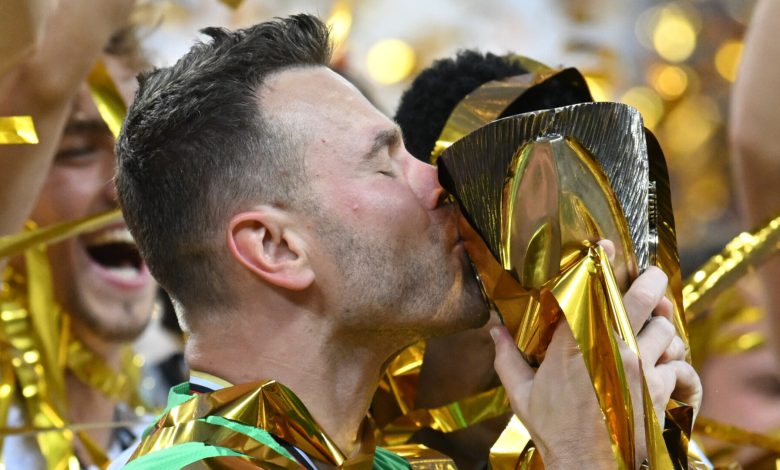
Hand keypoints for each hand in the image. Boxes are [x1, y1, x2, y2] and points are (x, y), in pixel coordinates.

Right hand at [491, 243, 701, 468]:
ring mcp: (641, 367)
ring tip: (659, 332)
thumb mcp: (521, 393)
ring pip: (667, 331)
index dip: (605, 261)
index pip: (594, 288)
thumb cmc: (554, 428)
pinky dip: (676, 365)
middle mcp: (613, 347)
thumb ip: (507, 357)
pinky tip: (667, 369)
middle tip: (652, 277)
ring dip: (665, 330)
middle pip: (644, 299)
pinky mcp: (660, 390)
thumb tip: (493, 330)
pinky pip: (679, 366)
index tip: (609, 246)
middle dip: (652, 282)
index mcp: (575, 341)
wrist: (587, 464)